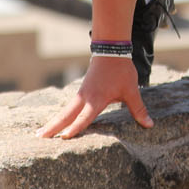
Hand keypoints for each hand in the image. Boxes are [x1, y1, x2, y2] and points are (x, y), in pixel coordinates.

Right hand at [37, 56, 152, 138]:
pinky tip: (55, 122)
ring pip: (64, 111)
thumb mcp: (131, 90)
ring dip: (53, 121)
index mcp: (97, 99)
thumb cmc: (121, 71)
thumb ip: (138, 109)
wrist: (111, 50)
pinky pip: (68, 107)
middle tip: (38, 137)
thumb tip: (149, 125)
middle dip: (53, 127)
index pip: (84, 117)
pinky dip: (60, 115)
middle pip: (66, 115)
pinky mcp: (81, 92)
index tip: (63, 138)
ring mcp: (81, 94)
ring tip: (40, 133)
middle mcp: (85, 98)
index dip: (75, 128)